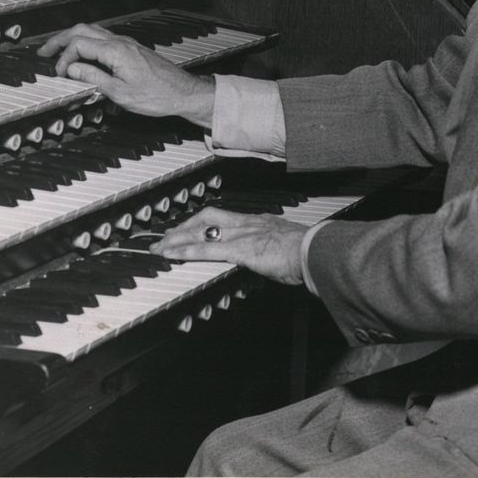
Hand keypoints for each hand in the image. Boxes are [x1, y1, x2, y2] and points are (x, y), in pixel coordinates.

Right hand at [38, 23, 214, 125]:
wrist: (184, 92)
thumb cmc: (157, 96)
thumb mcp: (119, 93)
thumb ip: (93, 78)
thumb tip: (71, 69)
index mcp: (115, 51)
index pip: (78, 44)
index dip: (63, 58)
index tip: (58, 74)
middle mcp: (121, 42)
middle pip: (83, 30)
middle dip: (60, 39)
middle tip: (44, 51)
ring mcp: (127, 44)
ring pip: (94, 32)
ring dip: (73, 39)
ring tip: (59, 51)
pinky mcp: (132, 50)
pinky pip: (104, 39)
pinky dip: (88, 43)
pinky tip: (83, 55)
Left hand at [151, 207, 306, 285]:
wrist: (316, 251)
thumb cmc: (309, 253)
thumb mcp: (286, 248)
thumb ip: (273, 251)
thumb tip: (270, 259)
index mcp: (260, 222)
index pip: (225, 218)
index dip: (205, 222)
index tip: (193, 228)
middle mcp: (248, 223)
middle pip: (207, 218)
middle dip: (185, 226)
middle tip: (168, 236)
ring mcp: (242, 234)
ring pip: (201, 231)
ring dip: (178, 239)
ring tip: (161, 247)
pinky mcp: (239, 249)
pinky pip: (206, 249)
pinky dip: (186, 251)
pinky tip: (172, 255)